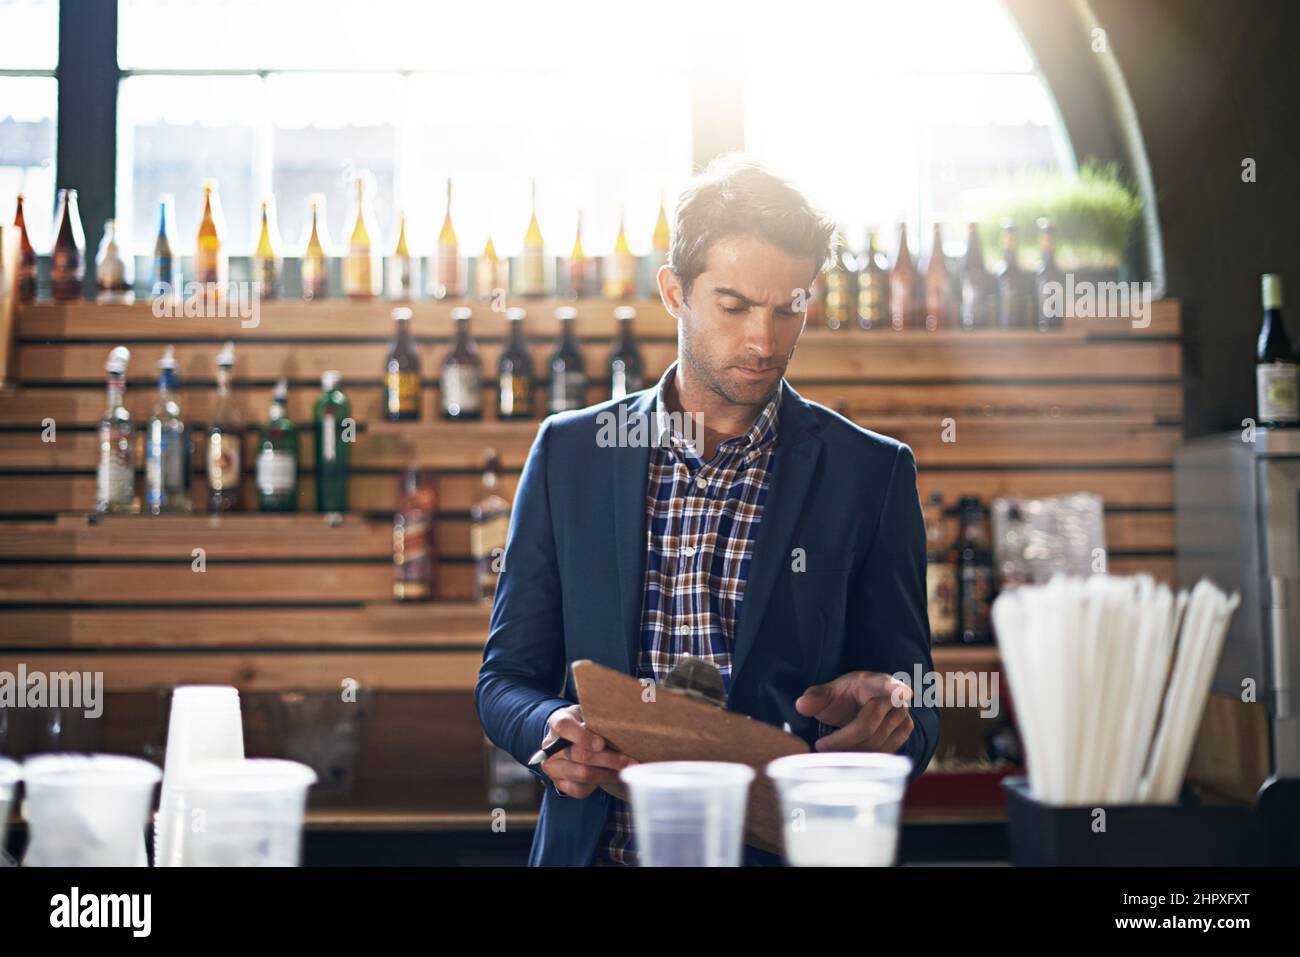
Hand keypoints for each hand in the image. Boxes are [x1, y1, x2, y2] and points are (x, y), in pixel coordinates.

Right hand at [539, 704, 636, 798]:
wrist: (570, 739)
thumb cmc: (584, 723)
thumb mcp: (589, 713)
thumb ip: (598, 718)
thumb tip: (619, 726)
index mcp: (557, 722)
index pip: (564, 727)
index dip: (583, 736)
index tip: (601, 743)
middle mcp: (550, 748)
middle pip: (580, 755)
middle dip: (608, 759)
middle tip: (629, 761)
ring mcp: (553, 768)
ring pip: (583, 774)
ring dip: (608, 774)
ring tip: (626, 770)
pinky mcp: (560, 784)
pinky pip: (581, 790)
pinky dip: (600, 784)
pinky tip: (613, 776)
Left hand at [794, 671, 913, 752]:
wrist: (859, 707)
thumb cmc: (842, 699)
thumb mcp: (826, 695)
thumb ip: (814, 698)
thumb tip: (802, 706)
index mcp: (872, 681)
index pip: (885, 684)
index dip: (896, 689)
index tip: (904, 693)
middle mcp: (893, 697)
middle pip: (867, 727)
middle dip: (841, 740)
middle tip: (821, 745)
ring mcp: (903, 715)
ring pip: (876, 744)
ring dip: (852, 750)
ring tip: (834, 747)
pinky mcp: (905, 731)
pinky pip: (884, 751)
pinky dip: (865, 756)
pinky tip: (850, 751)